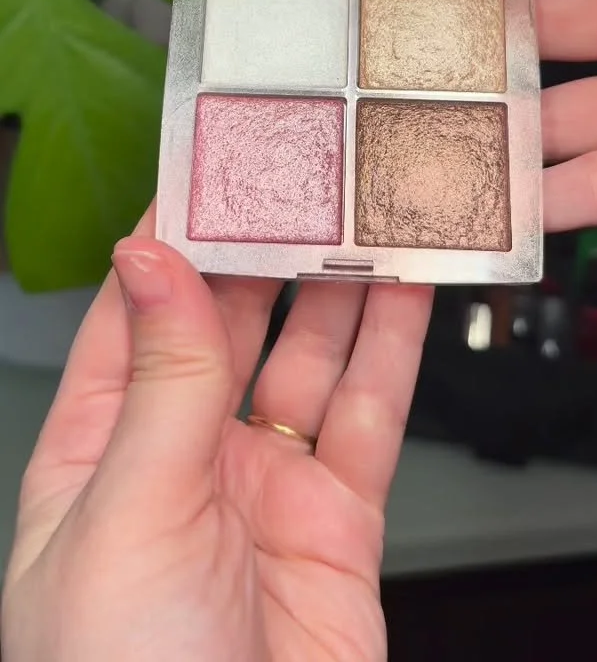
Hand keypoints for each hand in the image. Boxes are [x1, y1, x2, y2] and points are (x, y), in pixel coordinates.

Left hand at [1, 203, 432, 661]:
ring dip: (341, 287)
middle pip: (231, 322)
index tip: (210, 165)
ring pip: (309, 357)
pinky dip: (394, 352)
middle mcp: (182, 456)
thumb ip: (158, 381)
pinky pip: (367, 416)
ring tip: (369, 214)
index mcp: (99, 447)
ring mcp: (263, 486)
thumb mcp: (126, 512)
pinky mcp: (336, 521)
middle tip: (308, 177)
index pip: (136, 309)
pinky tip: (408, 295)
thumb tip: (150, 257)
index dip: (172, 233)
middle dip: (270, 249)